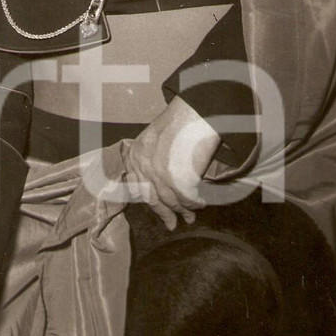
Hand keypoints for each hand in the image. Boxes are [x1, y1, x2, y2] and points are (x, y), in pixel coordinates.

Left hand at [124, 95, 220, 228]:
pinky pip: (187, 199)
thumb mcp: (154, 137)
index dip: (148, 200)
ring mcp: (160, 175)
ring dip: (182, 211)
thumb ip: (150, 157)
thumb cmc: (181, 120)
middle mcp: (144, 167)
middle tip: (171, 224)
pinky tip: (199, 205)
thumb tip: (156, 179)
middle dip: (163, 213)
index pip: (137, 186)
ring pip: (170, 201)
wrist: (196, 111)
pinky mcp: (179, 180)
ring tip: (189, 218)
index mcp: (136, 155)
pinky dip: (194, 204)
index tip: (156, 208)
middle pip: (152, 198)